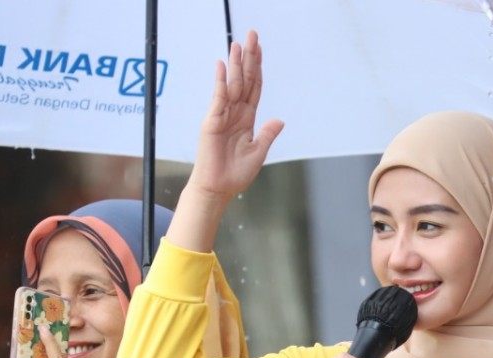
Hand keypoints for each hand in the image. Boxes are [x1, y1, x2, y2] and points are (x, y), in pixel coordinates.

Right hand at [167, 30, 284, 251]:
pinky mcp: (212, 121)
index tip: (260, 50)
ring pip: (233, 84)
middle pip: (245, 80)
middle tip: (253, 34)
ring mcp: (223, 115)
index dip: (258, 69)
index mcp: (247, 119)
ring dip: (236, 63)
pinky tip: (223, 65)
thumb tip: (280, 119)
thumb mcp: (258, 152)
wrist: (218, 188)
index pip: (254, 88)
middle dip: (249, 58)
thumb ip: (267, 134)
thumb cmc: (236, 174)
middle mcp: (235, 113)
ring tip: (239, 43)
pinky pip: (219, 97)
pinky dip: (221, 81)